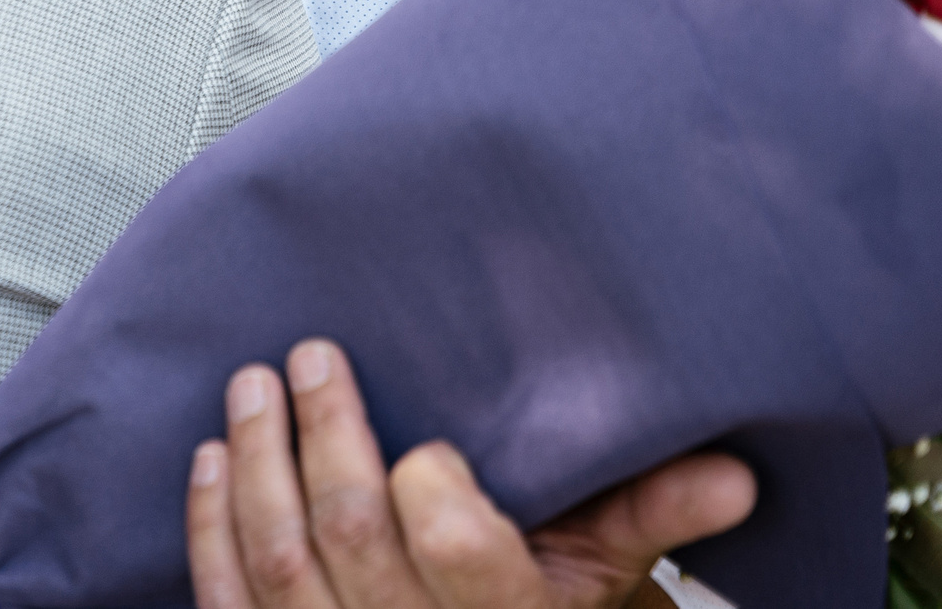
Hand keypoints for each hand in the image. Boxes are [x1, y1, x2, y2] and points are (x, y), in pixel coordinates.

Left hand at [187, 339, 755, 608]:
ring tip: (250, 387)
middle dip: (323, 437)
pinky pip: (229, 599)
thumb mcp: (608, 575)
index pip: (458, 551)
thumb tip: (731, 473)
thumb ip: (651, 514)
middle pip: (350, 538)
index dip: (431, 490)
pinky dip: (210, 528)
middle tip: (309, 357)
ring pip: (279, 562)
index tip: (424, 438)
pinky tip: (209, 461)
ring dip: (256, 465)